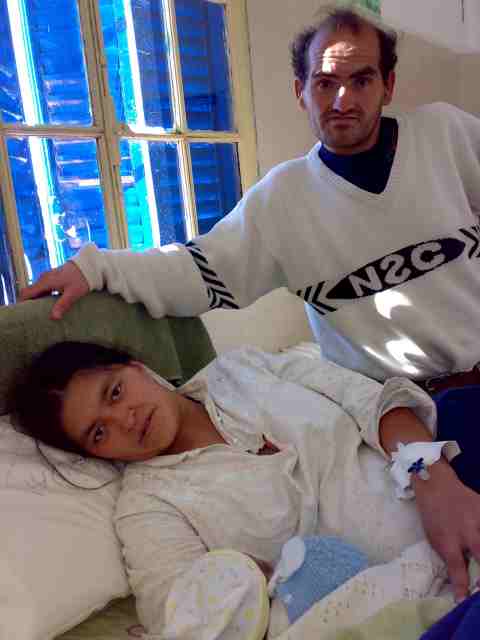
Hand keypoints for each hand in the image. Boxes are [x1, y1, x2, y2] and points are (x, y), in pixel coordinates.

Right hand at [19, 261, 89, 319]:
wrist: (89, 265)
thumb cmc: (81, 278)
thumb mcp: (73, 293)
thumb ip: (62, 304)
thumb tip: (54, 317)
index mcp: (45, 281)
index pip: (26, 293)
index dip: (22, 303)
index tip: (22, 313)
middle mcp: (44, 278)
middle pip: (30, 292)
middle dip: (29, 303)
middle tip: (32, 316)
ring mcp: (48, 276)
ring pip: (37, 290)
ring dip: (37, 299)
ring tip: (40, 312)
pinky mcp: (53, 277)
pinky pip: (43, 287)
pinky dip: (43, 295)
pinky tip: (49, 303)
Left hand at [413, 461, 479, 600]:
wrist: (436, 483)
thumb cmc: (433, 515)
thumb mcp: (434, 538)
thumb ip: (450, 557)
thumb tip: (462, 579)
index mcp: (448, 540)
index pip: (458, 569)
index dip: (463, 587)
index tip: (464, 601)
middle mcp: (466, 532)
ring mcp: (479, 520)